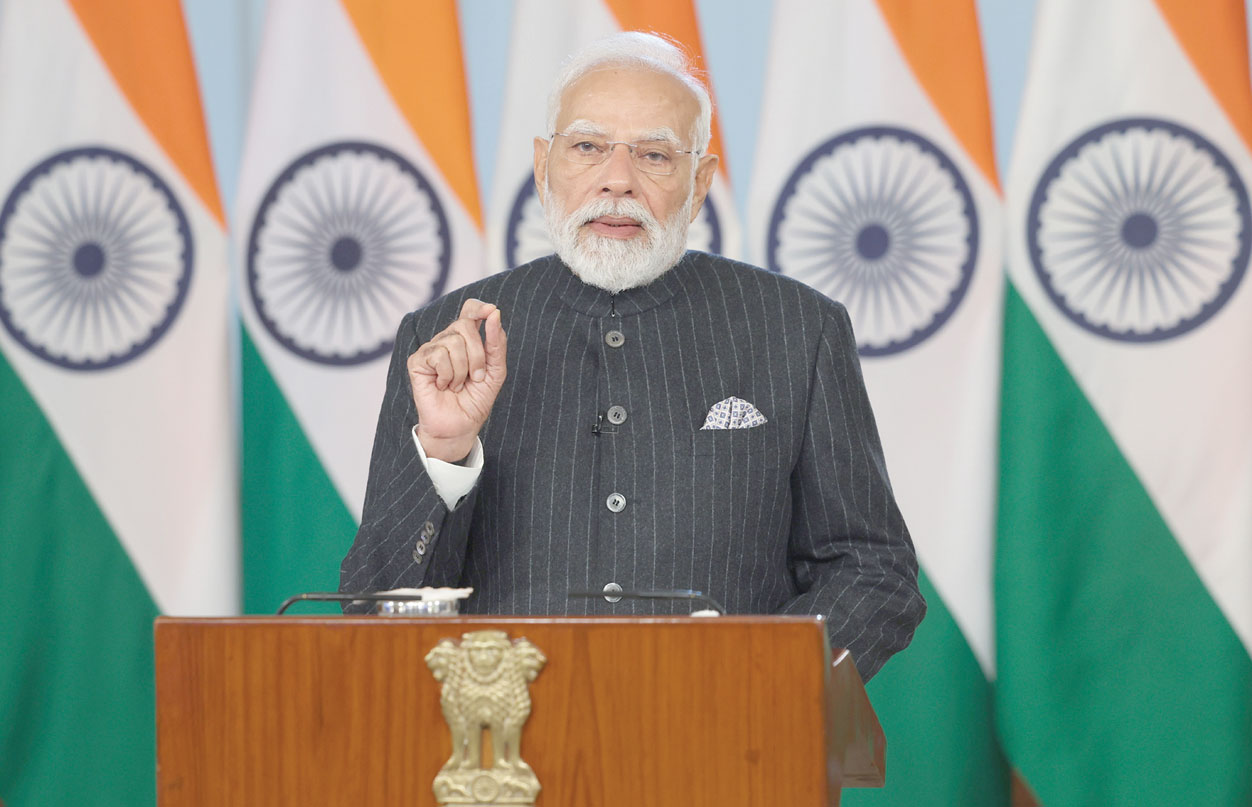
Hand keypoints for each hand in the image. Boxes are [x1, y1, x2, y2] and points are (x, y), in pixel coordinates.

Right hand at [408, 298, 506, 461]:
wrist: (460, 426)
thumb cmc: (476, 399)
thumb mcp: (495, 371)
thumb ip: (497, 343)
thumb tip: (494, 313)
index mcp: (467, 339)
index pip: (470, 310)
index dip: (479, 307)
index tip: (491, 312)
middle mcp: (447, 339)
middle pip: (464, 324)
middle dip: (477, 354)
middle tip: (477, 377)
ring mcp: (431, 349)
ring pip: (452, 342)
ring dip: (462, 370)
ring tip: (458, 385)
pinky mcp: (417, 362)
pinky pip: (438, 356)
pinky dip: (447, 375)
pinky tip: (444, 386)